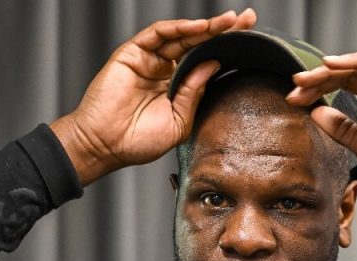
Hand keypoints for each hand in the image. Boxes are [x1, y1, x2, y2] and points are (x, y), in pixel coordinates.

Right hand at [51, 9, 256, 185]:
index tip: (251, 36)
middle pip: (198, 44)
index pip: (206, 61)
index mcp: (177, 86)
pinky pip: (157, 35)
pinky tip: (198, 27)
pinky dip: (177, 28)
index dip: (226, 48)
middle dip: (222, 30)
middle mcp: (165, 70)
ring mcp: (149, 60)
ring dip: (204, 27)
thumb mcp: (179, 121)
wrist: (105, 146)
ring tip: (227, 21)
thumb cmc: (138, 141)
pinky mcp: (132, 54)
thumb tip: (213, 64)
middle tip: (246, 19)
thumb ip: (195, 92)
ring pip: (180, 36)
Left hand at [286, 49, 356, 196]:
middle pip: (349, 73)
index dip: (320, 90)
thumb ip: (343, 130)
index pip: (346, 86)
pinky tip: (332, 65)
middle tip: (295, 86)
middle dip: (320, 79)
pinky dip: (355, 62)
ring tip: (308, 78)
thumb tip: (316, 114)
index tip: (296, 99)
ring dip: (332, 70)